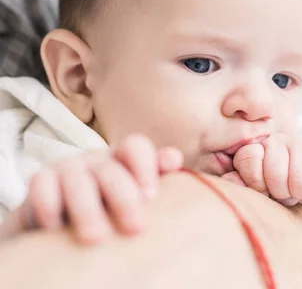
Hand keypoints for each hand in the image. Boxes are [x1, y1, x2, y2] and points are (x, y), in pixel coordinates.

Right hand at [0, 134, 182, 243]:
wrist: (63, 223)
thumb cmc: (112, 210)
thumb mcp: (137, 197)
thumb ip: (158, 180)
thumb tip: (175, 159)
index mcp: (123, 160)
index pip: (136, 147)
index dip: (146, 166)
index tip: (152, 196)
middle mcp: (97, 160)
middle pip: (110, 170)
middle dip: (125, 198)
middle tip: (136, 228)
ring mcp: (68, 168)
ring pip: (77, 180)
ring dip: (87, 210)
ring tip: (97, 238)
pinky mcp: (42, 181)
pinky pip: (41, 185)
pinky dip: (48, 205)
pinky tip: (55, 227)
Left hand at [222, 134, 301, 206]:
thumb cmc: (269, 183)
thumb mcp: (250, 184)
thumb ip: (238, 181)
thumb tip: (230, 179)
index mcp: (254, 146)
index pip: (249, 159)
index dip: (256, 182)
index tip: (260, 186)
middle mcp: (276, 140)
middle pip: (276, 175)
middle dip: (279, 192)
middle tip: (280, 192)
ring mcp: (301, 145)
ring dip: (300, 194)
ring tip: (295, 191)